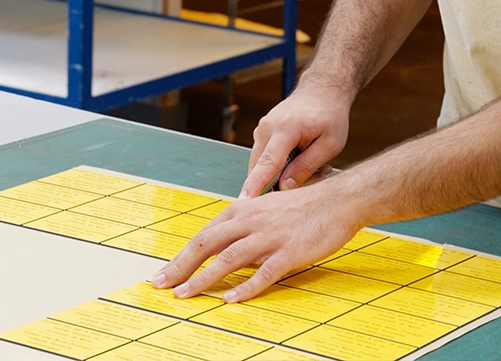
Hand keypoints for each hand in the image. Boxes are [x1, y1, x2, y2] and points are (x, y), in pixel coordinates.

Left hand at [150, 184, 358, 301]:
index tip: (165, 273)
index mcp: (244, 209)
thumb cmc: (305, 206)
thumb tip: (225, 253)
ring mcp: (270, 236)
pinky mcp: (289, 252)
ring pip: (227, 259)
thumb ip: (244, 228)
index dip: (181, 256)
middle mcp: (252, 221)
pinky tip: (230, 300)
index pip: (204, 235)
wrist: (339, 200)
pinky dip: (244, 288)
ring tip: (185, 295)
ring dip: (203, 279)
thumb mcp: (267, 210)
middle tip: (161, 285)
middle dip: (180, 267)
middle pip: (207, 244)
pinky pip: (262, 274)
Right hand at [240, 85, 350, 197]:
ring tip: (311, 164)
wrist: (322, 91)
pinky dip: (278, 165)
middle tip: (314, 176)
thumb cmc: (329, 116)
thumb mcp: (330, 144)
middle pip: (260, 167)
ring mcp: (262, 129)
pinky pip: (264, 157)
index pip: (268, 163)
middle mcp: (268, 127)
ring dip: (280, 174)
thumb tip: (284, 187)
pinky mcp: (262, 132)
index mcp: (286, 129)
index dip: (256, 184)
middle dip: (279, 183)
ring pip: (261, 165)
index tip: (244, 201)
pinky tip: (300, 158)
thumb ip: (306, 166)